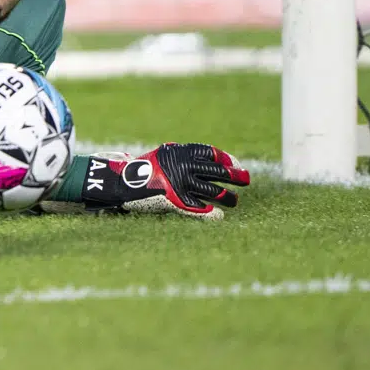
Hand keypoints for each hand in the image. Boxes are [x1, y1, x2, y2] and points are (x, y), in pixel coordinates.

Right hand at [81, 143, 249, 219]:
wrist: (123, 181)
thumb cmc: (145, 168)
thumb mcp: (165, 155)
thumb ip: (184, 156)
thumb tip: (207, 159)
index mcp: (182, 153)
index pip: (212, 153)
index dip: (227, 159)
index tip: (234, 164)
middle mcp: (186, 167)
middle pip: (219, 172)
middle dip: (236, 176)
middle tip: (247, 179)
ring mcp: (183, 185)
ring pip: (215, 192)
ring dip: (229, 197)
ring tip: (235, 200)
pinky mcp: (178, 201)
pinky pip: (201, 208)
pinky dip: (212, 213)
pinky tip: (219, 215)